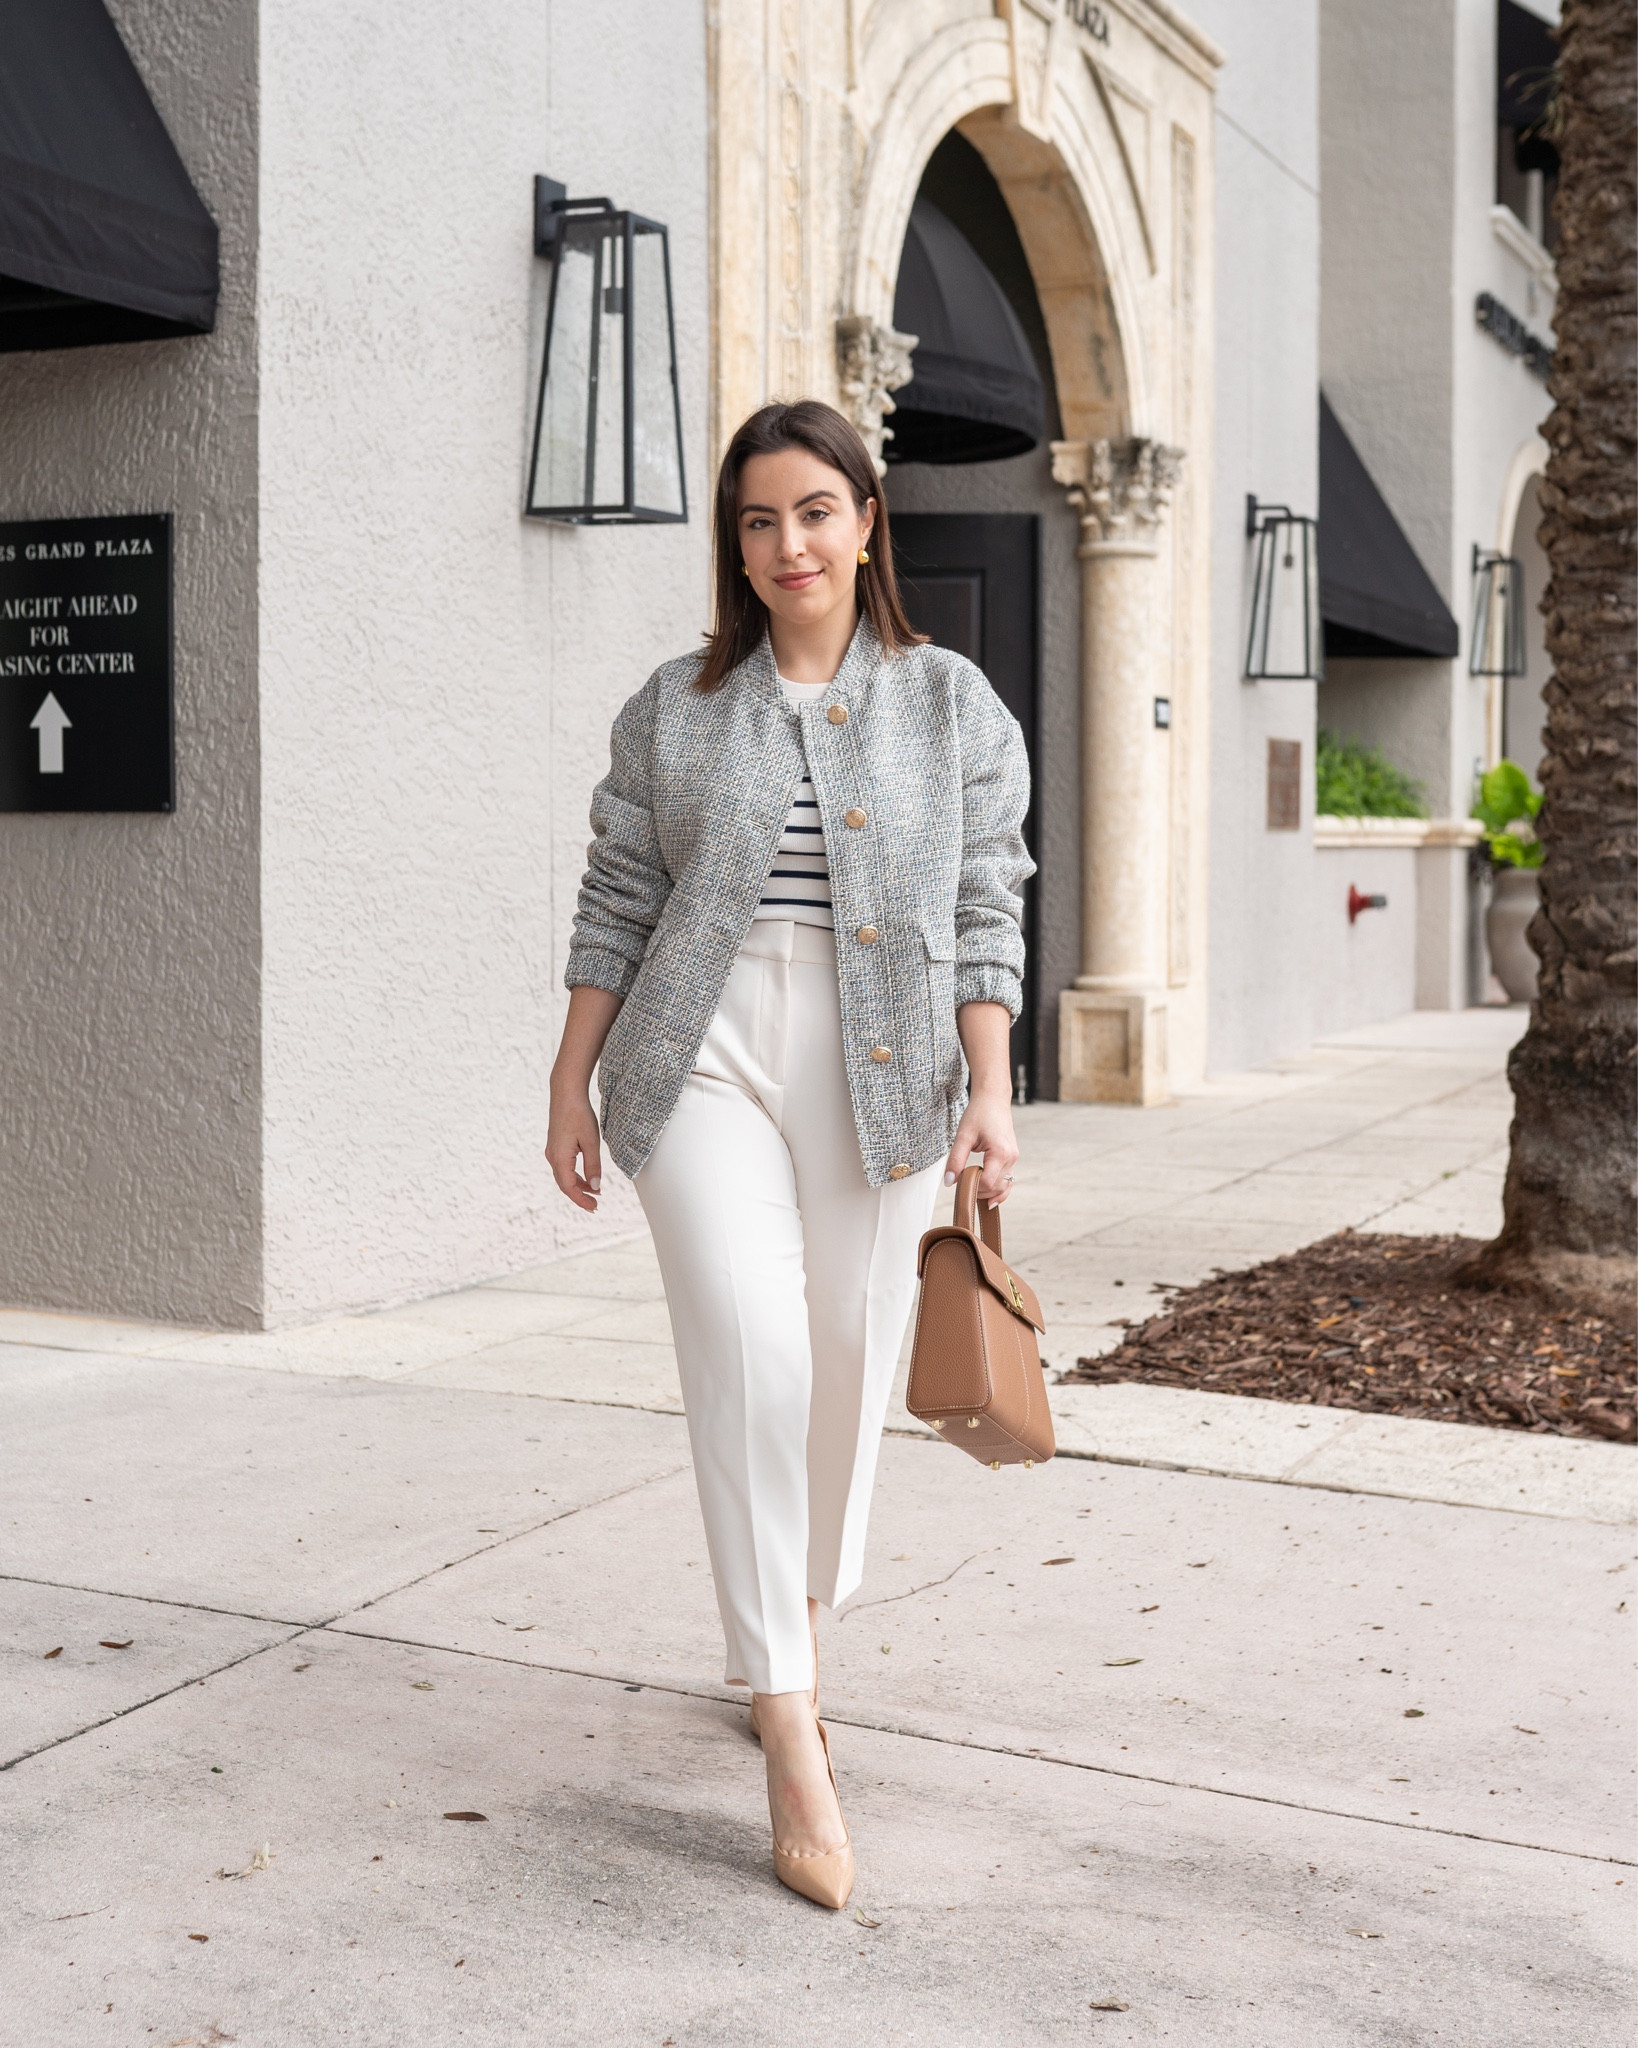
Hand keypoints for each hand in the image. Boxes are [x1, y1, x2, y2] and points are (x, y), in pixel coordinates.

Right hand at [546, 1087, 603, 1211]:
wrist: (566, 1094)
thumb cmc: (579, 1115)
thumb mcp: (591, 1142)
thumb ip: (593, 1166)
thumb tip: (595, 1186)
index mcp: (560, 1158)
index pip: (569, 1188)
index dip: (581, 1200)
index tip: (594, 1208)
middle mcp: (552, 1157)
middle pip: (565, 1185)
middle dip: (580, 1196)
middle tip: (595, 1206)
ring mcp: (552, 1151)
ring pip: (564, 1176)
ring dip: (578, 1186)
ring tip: (595, 1192)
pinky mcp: (555, 1146)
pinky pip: (563, 1167)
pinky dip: (575, 1176)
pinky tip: (586, 1177)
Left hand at [943, 1086, 1017, 1206]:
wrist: (993, 1099)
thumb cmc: (978, 1114)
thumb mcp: (963, 1136)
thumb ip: (956, 1160)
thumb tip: (949, 1182)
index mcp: (1000, 1153)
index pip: (987, 1182)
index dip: (972, 1186)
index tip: (959, 1180)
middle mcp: (1011, 1158)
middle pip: (996, 1188)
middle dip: (979, 1191)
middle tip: (961, 1187)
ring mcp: (1013, 1158)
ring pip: (1004, 1187)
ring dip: (989, 1193)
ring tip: (973, 1195)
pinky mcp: (1011, 1157)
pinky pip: (1007, 1180)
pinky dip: (997, 1188)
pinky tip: (987, 1196)